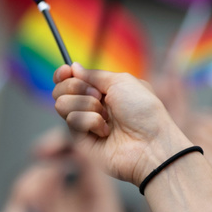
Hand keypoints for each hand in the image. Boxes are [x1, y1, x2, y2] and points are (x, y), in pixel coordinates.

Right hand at [53, 63, 190, 184]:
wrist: (150, 143)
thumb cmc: (143, 110)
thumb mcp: (122, 82)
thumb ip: (94, 75)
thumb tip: (74, 68)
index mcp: (103, 90)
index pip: (71, 80)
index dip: (63, 74)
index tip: (65, 70)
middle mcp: (92, 106)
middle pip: (60, 90)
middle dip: (76, 87)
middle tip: (97, 95)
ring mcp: (85, 124)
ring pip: (62, 104)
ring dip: (86, 105)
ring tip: (107, 117)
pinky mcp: (81, 141)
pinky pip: (72, 121)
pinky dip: (91, 122)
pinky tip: (106, 132)